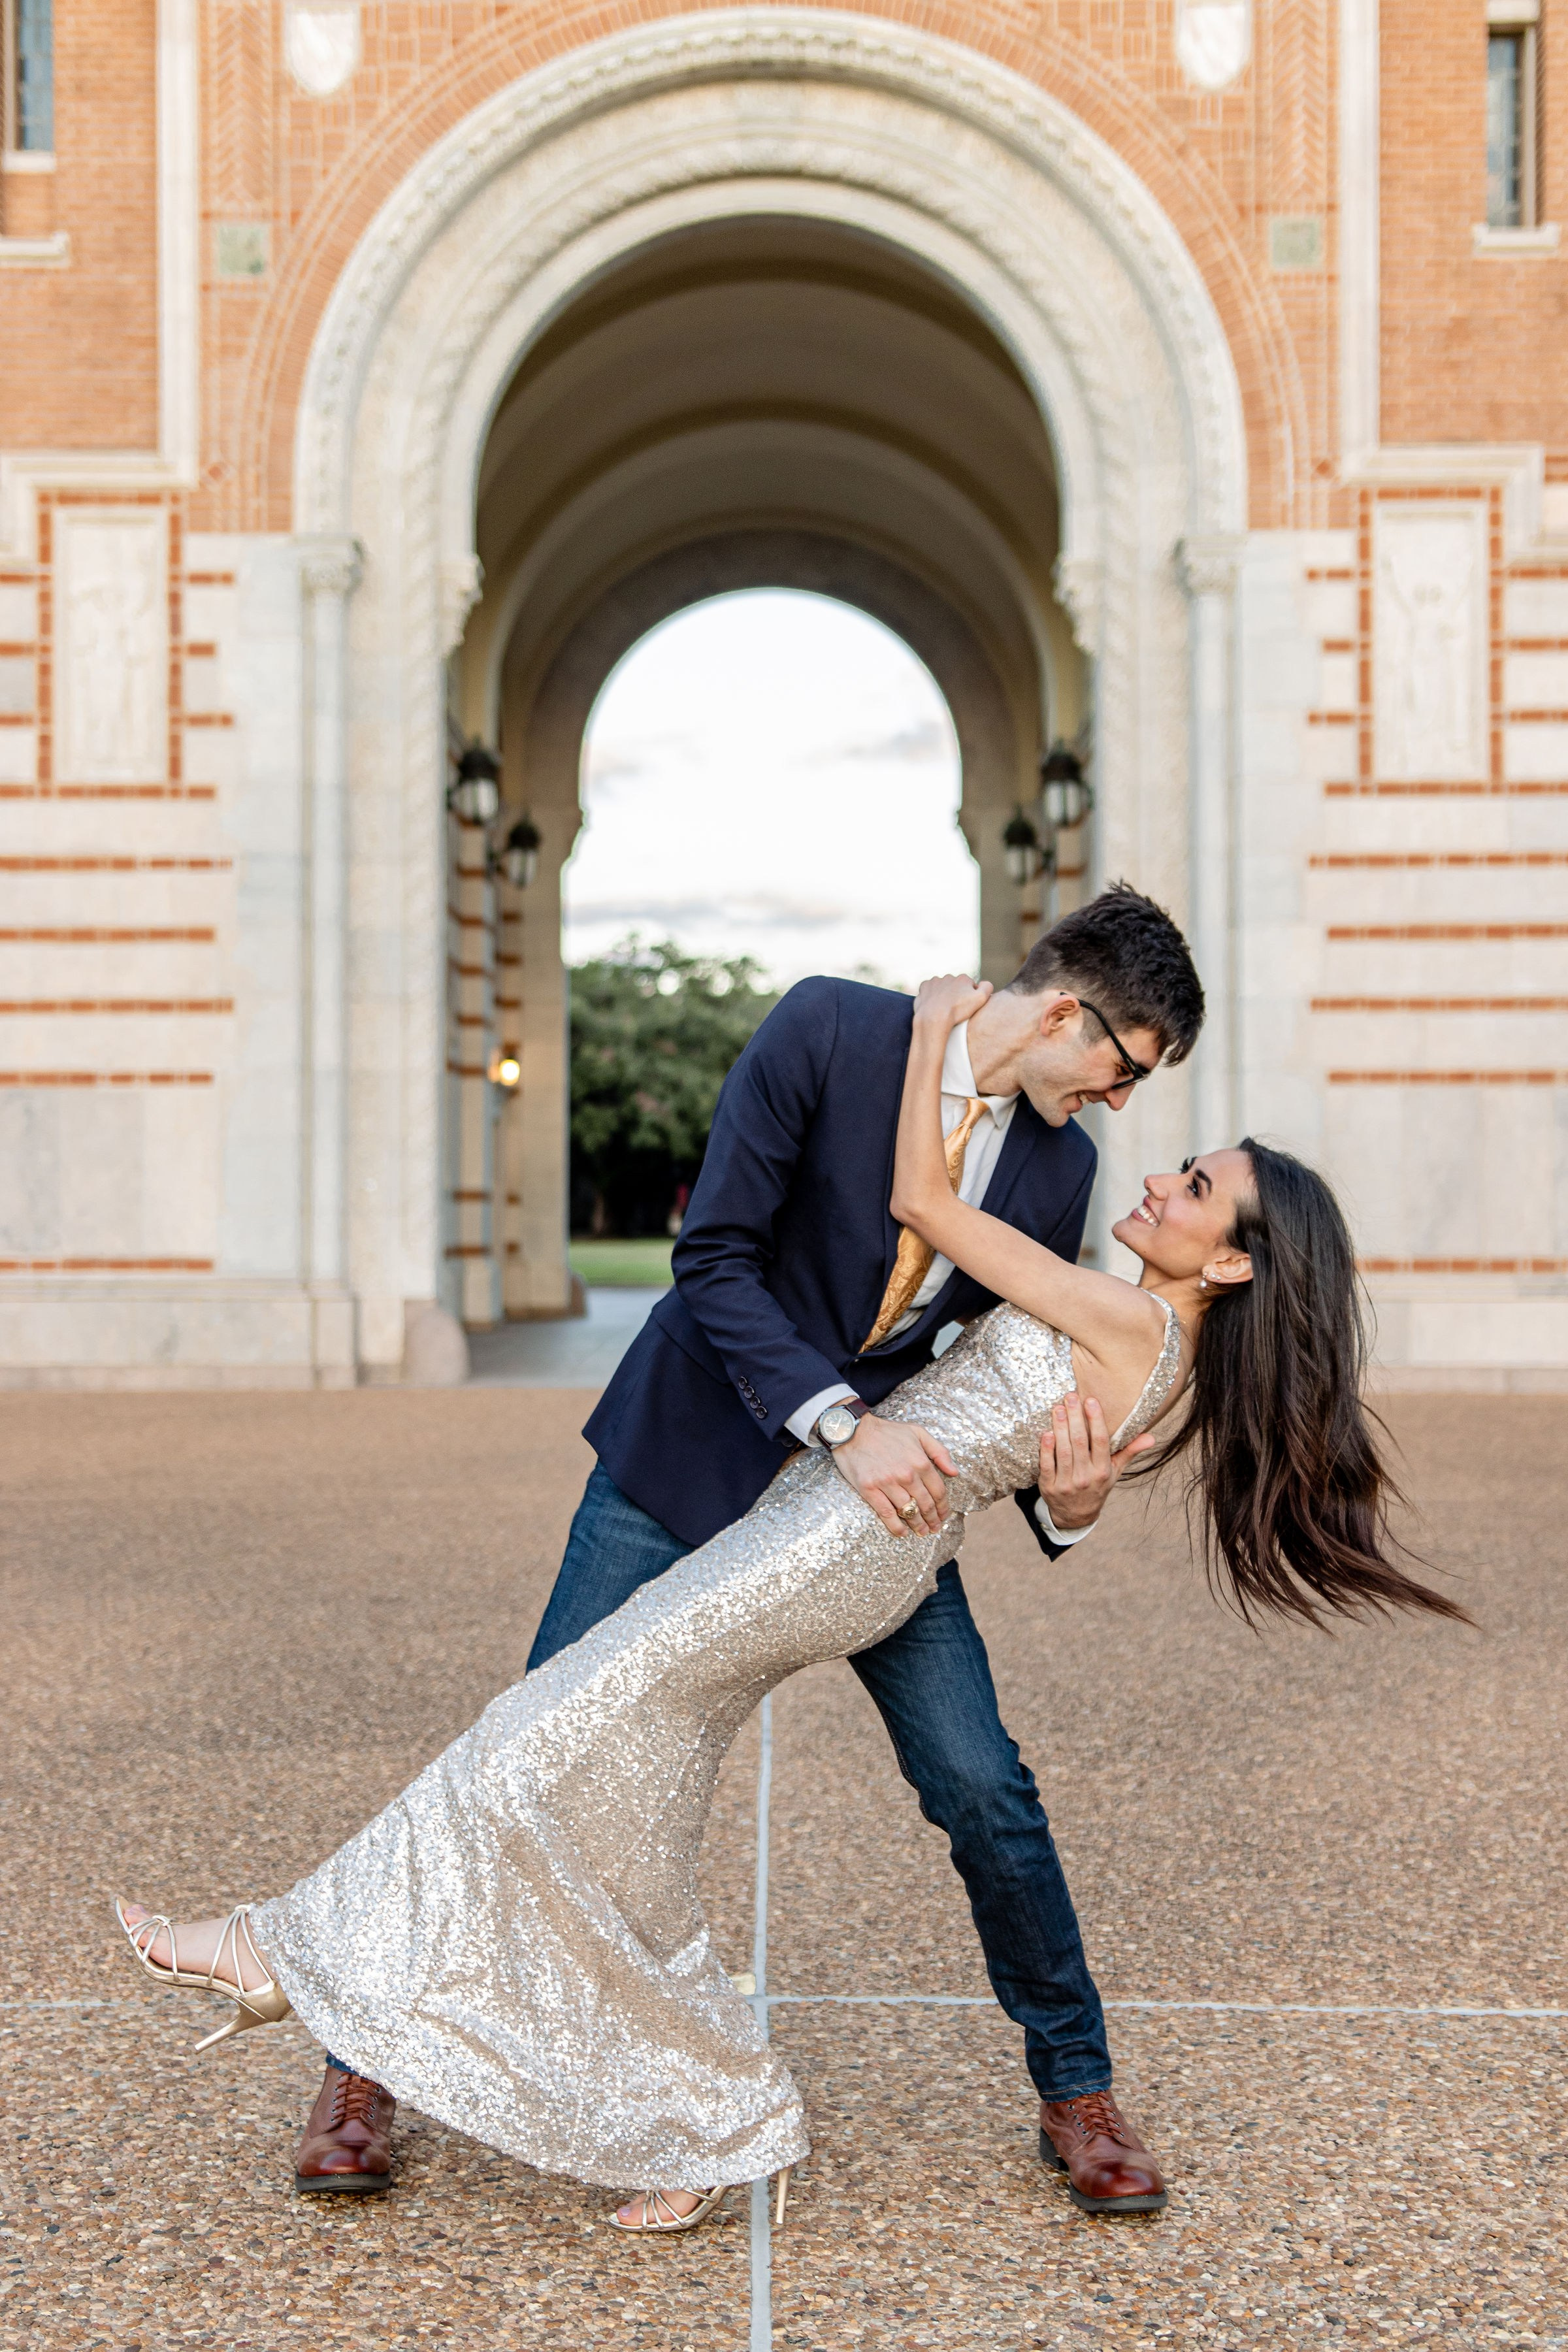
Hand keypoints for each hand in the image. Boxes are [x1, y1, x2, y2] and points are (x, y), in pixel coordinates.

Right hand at [832, 1411, 956, 1535]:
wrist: (852, 1430)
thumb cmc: (887, 1431)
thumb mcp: (918, 1433)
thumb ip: (939, 1451)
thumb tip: (955, 1472)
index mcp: (920, 1462)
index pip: (938, 1491)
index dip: (943, 1507)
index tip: (944, 1515)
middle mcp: (906, 1474)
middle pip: (925, 1504)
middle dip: (933, 1519)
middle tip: (935, 1528)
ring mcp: (887, 1483)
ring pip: (908, 1511)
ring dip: (918, 1525)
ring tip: (922, 1532)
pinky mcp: (869, 1489)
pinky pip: (886, 1513)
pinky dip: (896, 1526)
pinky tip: (903, 1533)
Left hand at [913, 973, 992, 1031]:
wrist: (934, 1018)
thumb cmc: (958, 1010)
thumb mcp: (980, 999)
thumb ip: (987, 987)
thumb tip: (983, 983)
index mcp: (963, 978)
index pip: (970, 986)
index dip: (970, 997)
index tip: (966, 1006)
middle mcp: (949, 977)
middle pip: (956, 986)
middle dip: (956, 994)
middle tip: (955, 1008)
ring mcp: (935, 981)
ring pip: (942, 987)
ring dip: (944, 994)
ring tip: (944, 1007)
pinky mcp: (924, 986)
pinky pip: (929, 989)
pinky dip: (932, 995)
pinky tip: (934, 1003)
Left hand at [1036, 1392, 1158, 1532]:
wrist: (1076, 1515)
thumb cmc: (1097, 1486)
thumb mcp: (1115, 1471)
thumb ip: (1130, 1451)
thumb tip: (1151, 1437)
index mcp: (1103, 1471)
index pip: (1101, 1441)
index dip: (1096, 1420)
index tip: (1091, 1400)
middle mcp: (1086, 1477)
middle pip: (1080, 1442)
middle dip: (1075, 1417)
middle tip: (1070, 1396)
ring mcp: (1067, 1483)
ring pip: (1063, 1451)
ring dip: (1060, 1428)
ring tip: (1058, 1408)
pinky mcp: (1049, 1487)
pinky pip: (1047, 1465)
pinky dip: (1046, 1449)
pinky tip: (1046, 1433)